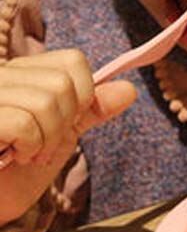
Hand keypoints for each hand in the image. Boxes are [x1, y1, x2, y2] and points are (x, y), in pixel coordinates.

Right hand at [0, 49, 136, 224]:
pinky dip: (29, 147)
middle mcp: (2, 76)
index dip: (83, 96)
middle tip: (44, 145)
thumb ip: (92, 110)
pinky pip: (24, 123)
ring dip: (47, 139)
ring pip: (47, 101)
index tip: (67, 122)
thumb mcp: (62, 134)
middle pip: (63, 82)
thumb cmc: (17, 171)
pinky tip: (12, 157)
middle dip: (65, 123)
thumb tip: (129, 88)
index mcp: (22, 73)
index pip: (73, 61)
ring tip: (28, 154)